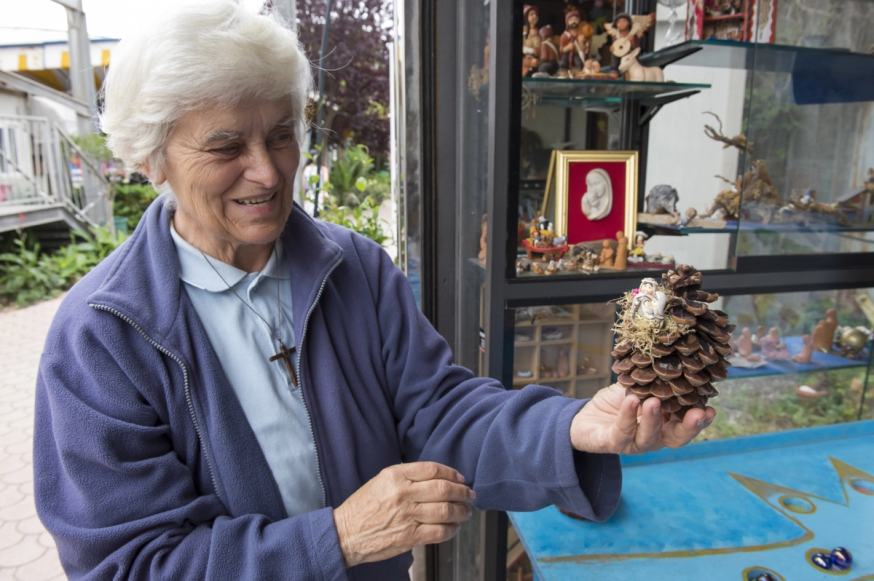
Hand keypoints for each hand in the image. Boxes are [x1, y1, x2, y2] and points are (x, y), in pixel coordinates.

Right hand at [333, 462, 474, 567]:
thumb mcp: (381, 481)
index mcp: (395, 475)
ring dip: (461, 512)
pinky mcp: (409, 536)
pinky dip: (451, 530)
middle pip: (443, 489)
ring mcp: (407, 515)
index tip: (460, 478)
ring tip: (465, 512)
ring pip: (445, 510)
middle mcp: (403, 493)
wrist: (346, 533)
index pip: (432, 469)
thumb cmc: (363, 507)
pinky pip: (439, 531)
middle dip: (462, 492)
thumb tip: (437, 478)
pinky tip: (453, 528)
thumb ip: (407, 477)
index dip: (451, 473)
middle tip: (469, 495)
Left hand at [570, 383, 715, 454]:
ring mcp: (633, 443)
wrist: (585, 416)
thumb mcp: (638, 386)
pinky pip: (622, 432)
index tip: (711, 409)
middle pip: (676, 438)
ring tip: (654, 401)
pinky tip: (631, 401)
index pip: (686, 424)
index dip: (700, 420)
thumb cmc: (617, 402)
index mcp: (664, 423)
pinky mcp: (612, 443)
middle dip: (688, 427)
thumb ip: (654, 379)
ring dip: (653, 419)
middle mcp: (653, 437)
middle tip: (698, 413)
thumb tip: (671, 355)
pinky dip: (627, 416)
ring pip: (649, 437)